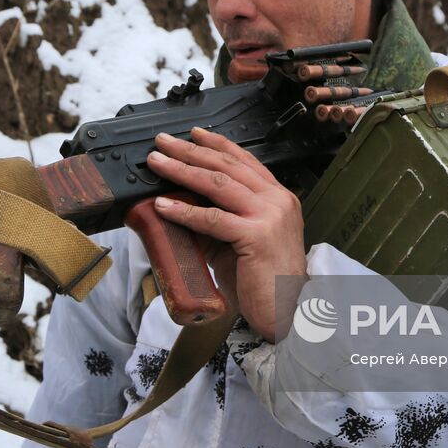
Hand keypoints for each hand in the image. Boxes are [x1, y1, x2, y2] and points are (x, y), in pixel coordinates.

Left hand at [147, 127, 308, 341]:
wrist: (289, 313)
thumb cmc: (266, 282)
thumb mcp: (243, 242)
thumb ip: (221, 221)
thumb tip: (184, 205)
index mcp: (279, 198)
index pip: (246, 161)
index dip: (218, 145)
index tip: (195, 134)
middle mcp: (277, 200)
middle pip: (228, 166)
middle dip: (191, 151)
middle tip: (163, 141)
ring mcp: (269, 216)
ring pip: (218, 184)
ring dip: (183, 170)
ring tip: (158, 163)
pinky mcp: (256, 237)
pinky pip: (213, 218)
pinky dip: (185, 211)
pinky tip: (164, 206)